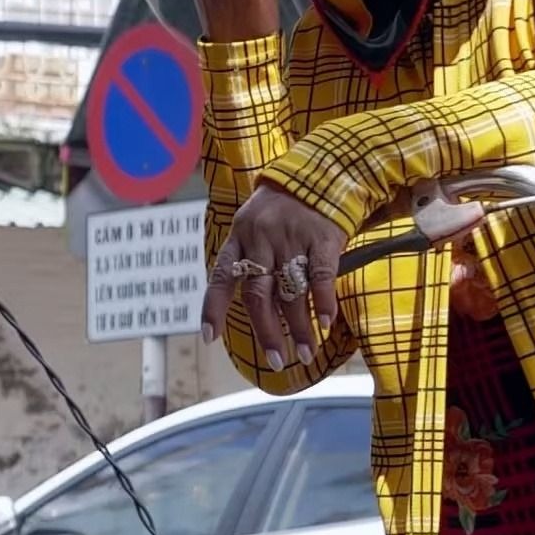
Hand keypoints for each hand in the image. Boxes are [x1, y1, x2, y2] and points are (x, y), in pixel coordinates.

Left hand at [205, 184, 351, 371]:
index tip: (209, 337)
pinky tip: (325, 324)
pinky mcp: (323, 237)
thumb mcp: (252, 227)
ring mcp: (293, 238)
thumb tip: (254, 312)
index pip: (222, 278)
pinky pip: (322, 275)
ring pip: (291, 292)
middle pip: (259, 295)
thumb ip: (249, 262)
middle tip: (275, 361)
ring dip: (298, 327)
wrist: (318, 173)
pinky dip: (323, 302)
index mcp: (239, 238)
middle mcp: (262, 239)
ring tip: (305, 354)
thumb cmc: (280, 212)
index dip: (214, 309)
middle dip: (266, 332)